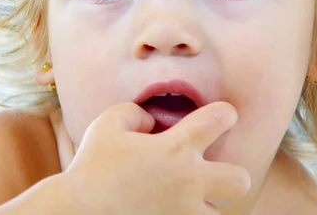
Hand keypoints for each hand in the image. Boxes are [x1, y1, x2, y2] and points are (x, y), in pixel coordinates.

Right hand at [60, 101, 250, 213]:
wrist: (76, 212)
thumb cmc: (91, 166)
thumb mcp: (108, 123)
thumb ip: (138, 113)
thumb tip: (154, 122)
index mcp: (176, 148)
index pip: (221, 118)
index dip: (225, 113)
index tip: (219, 117)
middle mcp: (188, 181)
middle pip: (240, 180)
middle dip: (232, 175)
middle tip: (210, 173)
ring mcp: (183, 213)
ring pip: (218, 214)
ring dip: (204, 206)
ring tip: (180, 200)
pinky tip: (164, 210)